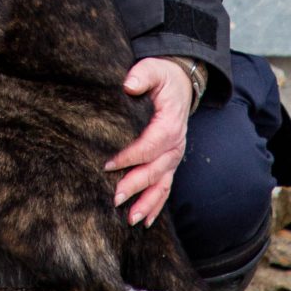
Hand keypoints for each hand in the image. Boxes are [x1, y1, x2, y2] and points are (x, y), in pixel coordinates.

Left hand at [105, 58, 194, 226]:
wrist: (180, 84)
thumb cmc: (162, 78)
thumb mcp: (154, 69)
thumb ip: (142, 75)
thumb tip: (128, 85)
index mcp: (171, 123)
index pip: (152, 144)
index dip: (131, 156)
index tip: (110, 165)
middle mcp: (176, 144)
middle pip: (156, 169)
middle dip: (136, 185)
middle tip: (115, 197)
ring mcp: (174, 156)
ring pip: (162, 184)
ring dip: (147, 203)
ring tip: (130, 219)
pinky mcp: (169, 163)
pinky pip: (165, 187)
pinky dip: (156, 205)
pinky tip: (144, 221)